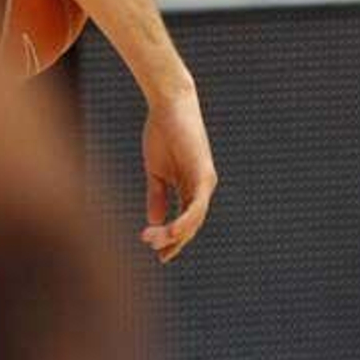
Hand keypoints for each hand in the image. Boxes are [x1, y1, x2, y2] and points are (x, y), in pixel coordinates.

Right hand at [139, 89, 216, 263]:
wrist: (168, 105)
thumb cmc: (162, 132)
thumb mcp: (156, 171)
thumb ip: (157, 196)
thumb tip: (155, 222)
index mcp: (191, 186)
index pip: (186, 220)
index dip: (174, 239)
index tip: (160, 254)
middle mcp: (202, 186)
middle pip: (192, 224)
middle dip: (174, 242)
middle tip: (157, 254)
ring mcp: (205, 180)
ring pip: (195, 219)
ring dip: (176, 234)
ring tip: (155, 242)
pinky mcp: (203, 173)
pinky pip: (197, 204)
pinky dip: (185, 220)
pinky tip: (172, 231)